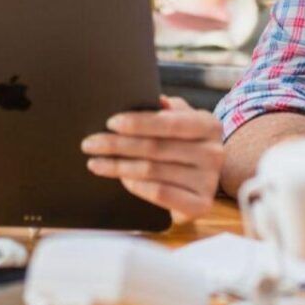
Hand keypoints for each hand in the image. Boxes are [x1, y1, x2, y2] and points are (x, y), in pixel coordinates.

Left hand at [81, 96, 222, 222]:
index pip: (170, 122)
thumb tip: (144, 98)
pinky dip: (136, 186)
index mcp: (209, 125)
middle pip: (156, 147)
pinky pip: (160, 193)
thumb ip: (165, 110)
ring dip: (118, 166)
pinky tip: (120, 179)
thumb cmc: (182, 148)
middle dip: (118, 144)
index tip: (110, 122)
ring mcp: (209, 181)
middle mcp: (214, 152)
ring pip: (152, 171)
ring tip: (95, 162)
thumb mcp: (180, 123)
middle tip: (90, 143)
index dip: (139, 122)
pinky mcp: (201, 206)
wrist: (200, 185)